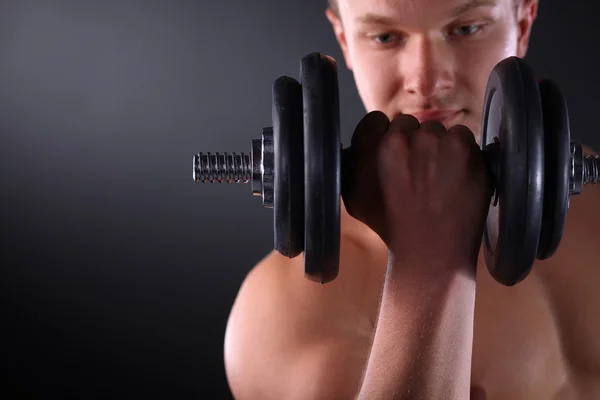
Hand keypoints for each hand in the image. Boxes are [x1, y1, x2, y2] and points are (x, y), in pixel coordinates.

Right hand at [342, 111, 491, 268]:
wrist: (430, 250)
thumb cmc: (391, 226)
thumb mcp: (354, 198)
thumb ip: (351, 165)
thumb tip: (353, 146)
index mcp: (369, 148)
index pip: (375, 120)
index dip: (385, 137)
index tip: (394, 155)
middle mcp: (399, 140)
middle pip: (408, 124)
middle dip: (412, 143)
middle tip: (418, 172)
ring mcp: (434, 142)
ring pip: (436, 131)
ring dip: (437, 148)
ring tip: (437, 180)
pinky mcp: (463, 148)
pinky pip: (462, 136)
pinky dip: (461, 154)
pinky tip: (454, 178)